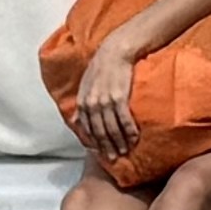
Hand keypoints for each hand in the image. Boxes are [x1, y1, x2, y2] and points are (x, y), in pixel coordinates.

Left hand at [67, 34, 144, 166]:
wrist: (116, 51)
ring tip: (125, 151)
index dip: (93, 142)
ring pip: (111, 129)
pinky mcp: (119, 98)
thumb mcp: (86, 85)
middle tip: (113, 158)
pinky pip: (124, 120)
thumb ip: (82, 104)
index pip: (87, 129)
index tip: (100, 152)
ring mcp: (105, 102)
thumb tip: (76, 121)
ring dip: (119, 142)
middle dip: (106, 147)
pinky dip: (129, 131)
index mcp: (82, 102)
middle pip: (99, 132)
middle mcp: (92, 104)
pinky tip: (134, 138)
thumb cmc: (102, 67)